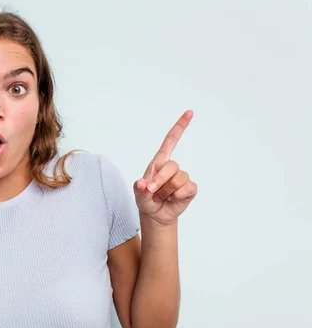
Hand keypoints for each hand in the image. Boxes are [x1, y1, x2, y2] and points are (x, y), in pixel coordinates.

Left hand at [133, 110, 197, 225]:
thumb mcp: (138, 194)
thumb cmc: (146, 199)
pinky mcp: (189, 188)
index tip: (189, 113)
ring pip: (178, 180)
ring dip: (167, 192)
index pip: (170, 141)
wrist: (155, 214)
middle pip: (172, 166)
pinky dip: (176, 197)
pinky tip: (172, 199)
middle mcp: (172, 167)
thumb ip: (139, 189)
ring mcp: (182, 177)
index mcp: (159, 162)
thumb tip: (142, 184)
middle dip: (159, 181)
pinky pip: (186, 189)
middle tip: (152, 192)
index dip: (180, 127)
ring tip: (162, 196)